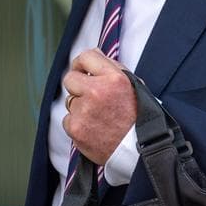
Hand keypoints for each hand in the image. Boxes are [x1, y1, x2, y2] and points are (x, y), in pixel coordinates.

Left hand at [61, 49, 136, 163]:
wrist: (138, 150)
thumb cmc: (138, 118)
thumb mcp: (134, 86)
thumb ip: (113, 68)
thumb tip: (95, 55)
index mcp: (114, 79)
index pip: (86, 56)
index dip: (82, 63)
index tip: (83, 70)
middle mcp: (97, 92)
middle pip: (70, 78)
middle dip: (78, 86)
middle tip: (90, 96)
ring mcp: (84, 111)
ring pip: (69, 101)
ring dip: (80, 107)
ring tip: (98, 117)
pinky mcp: (75, 128)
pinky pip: (68, 120)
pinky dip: (77, 124)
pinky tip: (93, 128)